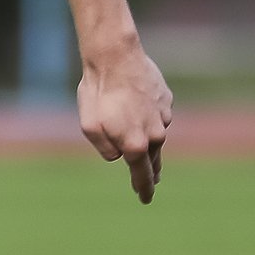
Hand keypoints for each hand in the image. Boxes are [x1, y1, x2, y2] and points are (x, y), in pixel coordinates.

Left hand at [77, 41, 173, 203]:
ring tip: (137, 135)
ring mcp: (163, 116)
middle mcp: (155, 134)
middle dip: (152, 172)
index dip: (144, 189)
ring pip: (156, 134)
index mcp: (136, 145)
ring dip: (147, 138)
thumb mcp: (89, 127)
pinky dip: (149, 115)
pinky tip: (138, 107)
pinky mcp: (165, 99)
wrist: (115, 56)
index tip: (145, 199)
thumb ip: (105, 148)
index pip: (143, 176)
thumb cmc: (98, 92)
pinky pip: (157, 114)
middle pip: (154, 159)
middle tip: (152, 181)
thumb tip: (118, 156)